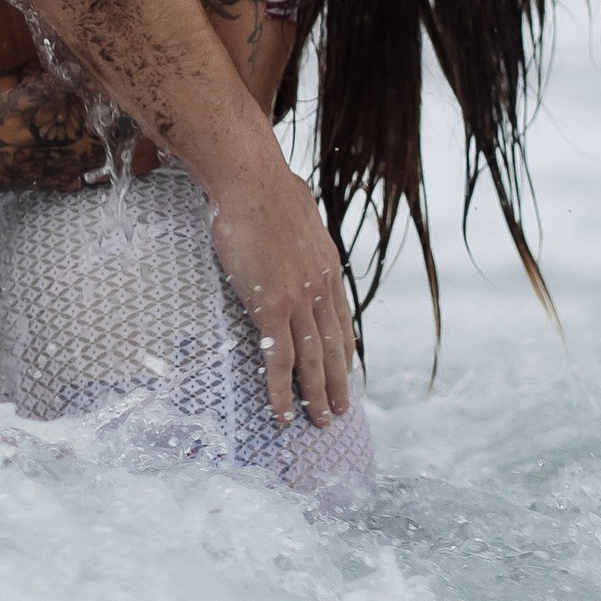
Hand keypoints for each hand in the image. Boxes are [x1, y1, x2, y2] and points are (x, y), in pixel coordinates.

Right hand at [202, 158, 357, 427]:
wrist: (251, 179)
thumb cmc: (264, 187)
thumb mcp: (297, 208)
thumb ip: (299, 226)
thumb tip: (293, 214)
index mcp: (328, 266)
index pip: (342, 319)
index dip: (346, 350)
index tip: (348, 371)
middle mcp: (320, 287)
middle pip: (335, 346)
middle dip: (339, 381)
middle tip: (341, 410)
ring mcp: (298, 299)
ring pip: (312, 359)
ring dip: (317, 394)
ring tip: (320, 421)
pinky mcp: (271, 305)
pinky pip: (279, 359)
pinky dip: (282, 390)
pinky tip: (284, 413)